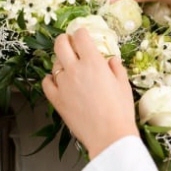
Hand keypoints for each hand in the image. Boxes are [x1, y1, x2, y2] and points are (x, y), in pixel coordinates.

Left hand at [42, 28, 139, 158]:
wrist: (109, 136)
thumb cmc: (120, 110)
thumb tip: (110, 59)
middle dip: (65, 40)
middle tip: (70, 44)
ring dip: (61, 62)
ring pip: (54, 63)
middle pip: (61, 44)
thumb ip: (116, 68)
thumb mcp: (123, 85)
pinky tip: (58, 82)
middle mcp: (75, 69)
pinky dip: (51, 79)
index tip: (84, 36)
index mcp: (93, 62)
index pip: (80, 36)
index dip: (82, 33)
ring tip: (70, 68)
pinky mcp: (56, 99)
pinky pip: (46, 82)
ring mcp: (63, 84)